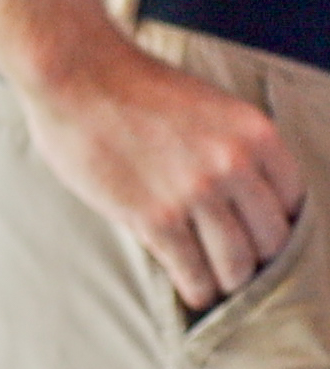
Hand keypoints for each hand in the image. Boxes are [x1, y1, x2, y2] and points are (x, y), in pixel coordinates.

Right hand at [34, 36, 306, 314]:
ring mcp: (197, 193)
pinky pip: (192, 271)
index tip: (260, 235)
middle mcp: (236, 165)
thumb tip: (244, 196)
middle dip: (258, 258)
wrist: (75, 73)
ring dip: (229, 281)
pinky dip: (197, 290)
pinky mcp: (156, 216)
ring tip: (217, 286)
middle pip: (272, 239)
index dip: (277, 224)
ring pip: (238, 263)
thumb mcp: (210, 106)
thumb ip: (235, 148)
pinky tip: (193, 294)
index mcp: (256, 134)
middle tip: (240, 266)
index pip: (294, 201)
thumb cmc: (133, 86)